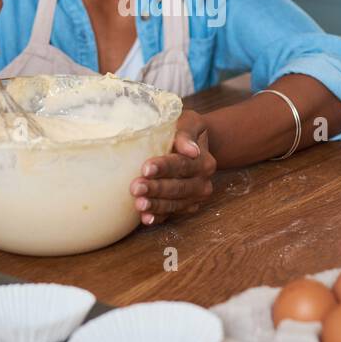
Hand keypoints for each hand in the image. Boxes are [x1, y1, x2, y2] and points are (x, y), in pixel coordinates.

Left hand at [130, 110, 214, 225]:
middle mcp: (202, 182)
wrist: (193, 146)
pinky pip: (171, 214)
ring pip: (174, 204)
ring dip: (155, 205)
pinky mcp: (184, 207)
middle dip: (156, 189)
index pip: (182, 165)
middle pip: (178, 187)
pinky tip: (145, 219)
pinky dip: (158, 217)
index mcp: (204, 161)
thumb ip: (186, 133)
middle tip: (135, 187)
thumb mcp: (189, 122)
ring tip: (139, 204)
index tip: (146, 168)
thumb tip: (190, 149)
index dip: (164, 167)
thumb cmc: (184, 130)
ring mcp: (194, 197)